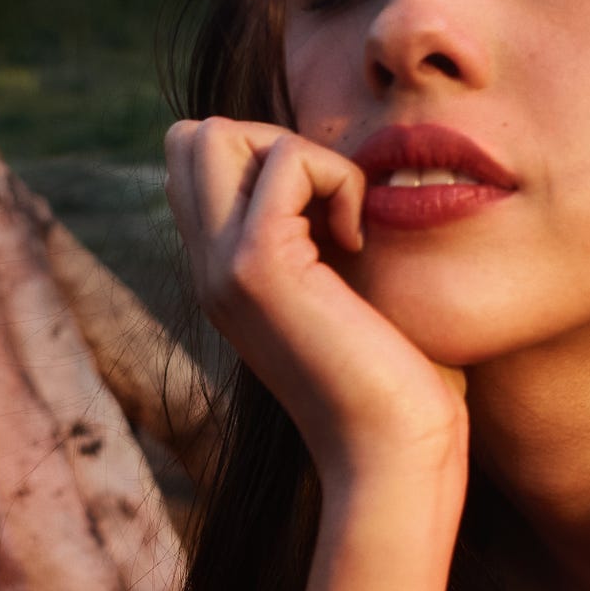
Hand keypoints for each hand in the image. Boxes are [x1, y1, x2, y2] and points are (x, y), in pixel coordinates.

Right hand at [163, 117, 468, 487]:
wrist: (390, 457)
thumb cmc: (397, 390)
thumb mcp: (347, 298)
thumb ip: (324, 242)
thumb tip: (344, 181)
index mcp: (223, 277)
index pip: (195, 165)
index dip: (264, 158)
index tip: (322, 216)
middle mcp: (207, 270)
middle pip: (192, 138)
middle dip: (272, 142)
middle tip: (327, 207)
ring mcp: (221, 269)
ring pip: (216, 133)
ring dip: (298, 153)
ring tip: (341, 220)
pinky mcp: (256, 269)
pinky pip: (287, 160)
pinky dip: (338, 178)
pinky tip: (357, 240)